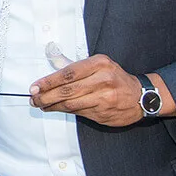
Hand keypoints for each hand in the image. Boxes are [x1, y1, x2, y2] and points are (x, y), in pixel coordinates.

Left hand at [29, 54, 143, 126]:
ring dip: (52, 105)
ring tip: (41, 104)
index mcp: (99, 64)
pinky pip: (78, 112)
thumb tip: (50, 70)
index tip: (35, 86)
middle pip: (67, 90)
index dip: (48, 82)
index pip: (68, 73)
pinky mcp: (104, 112)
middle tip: (33, 98)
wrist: (141, 96)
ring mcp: (104, 98)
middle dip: (46, 96)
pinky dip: (64, 110)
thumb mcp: (99, 64)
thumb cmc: (115, 77)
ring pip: (71, 103)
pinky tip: (55, 108)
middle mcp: (103, 80)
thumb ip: (76, 67)